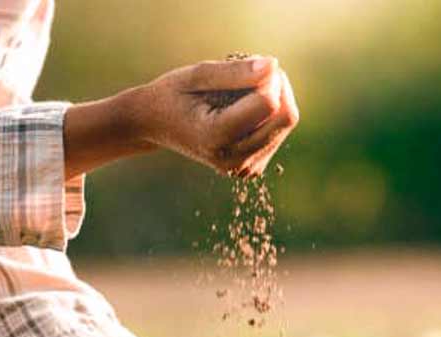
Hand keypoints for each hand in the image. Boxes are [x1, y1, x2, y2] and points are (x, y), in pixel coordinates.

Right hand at [62, 56, 298, 179]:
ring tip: (242, 92)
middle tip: (251, 73)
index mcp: (216, 137)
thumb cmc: (173, 95)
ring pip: (286, 123)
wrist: (155, 125)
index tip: (251, 64)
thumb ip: (235, 72)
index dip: (268, 77)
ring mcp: (242, 168)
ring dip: (274, 99)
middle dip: (276, 86)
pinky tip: (245, 110)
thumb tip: (274, 66)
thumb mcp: (197, 75)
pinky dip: (269, 115)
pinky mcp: (251, 168)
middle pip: (285, 116)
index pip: (269, 103)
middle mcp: (232, 159)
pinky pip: (279, 133)